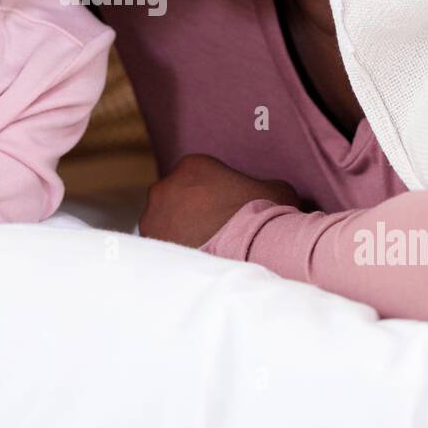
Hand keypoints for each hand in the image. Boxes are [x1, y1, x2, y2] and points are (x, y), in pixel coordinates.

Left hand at [139, 154, 303, 247]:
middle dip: (187, 212)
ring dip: (177, 232)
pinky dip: (172, 253)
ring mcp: (154, 215)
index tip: (221, 211)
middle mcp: (166, 186)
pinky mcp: (151, 243)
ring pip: (163, 222)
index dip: (209, 195)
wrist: (250, 247)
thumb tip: (274, 193)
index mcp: (193, 165)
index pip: (195, 177)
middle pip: (174, 198)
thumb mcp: (276, 190)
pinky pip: (159, 245)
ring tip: (201, 250)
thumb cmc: (263, 214)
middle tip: (210, 232)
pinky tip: (192, 261)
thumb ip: (266, 186)